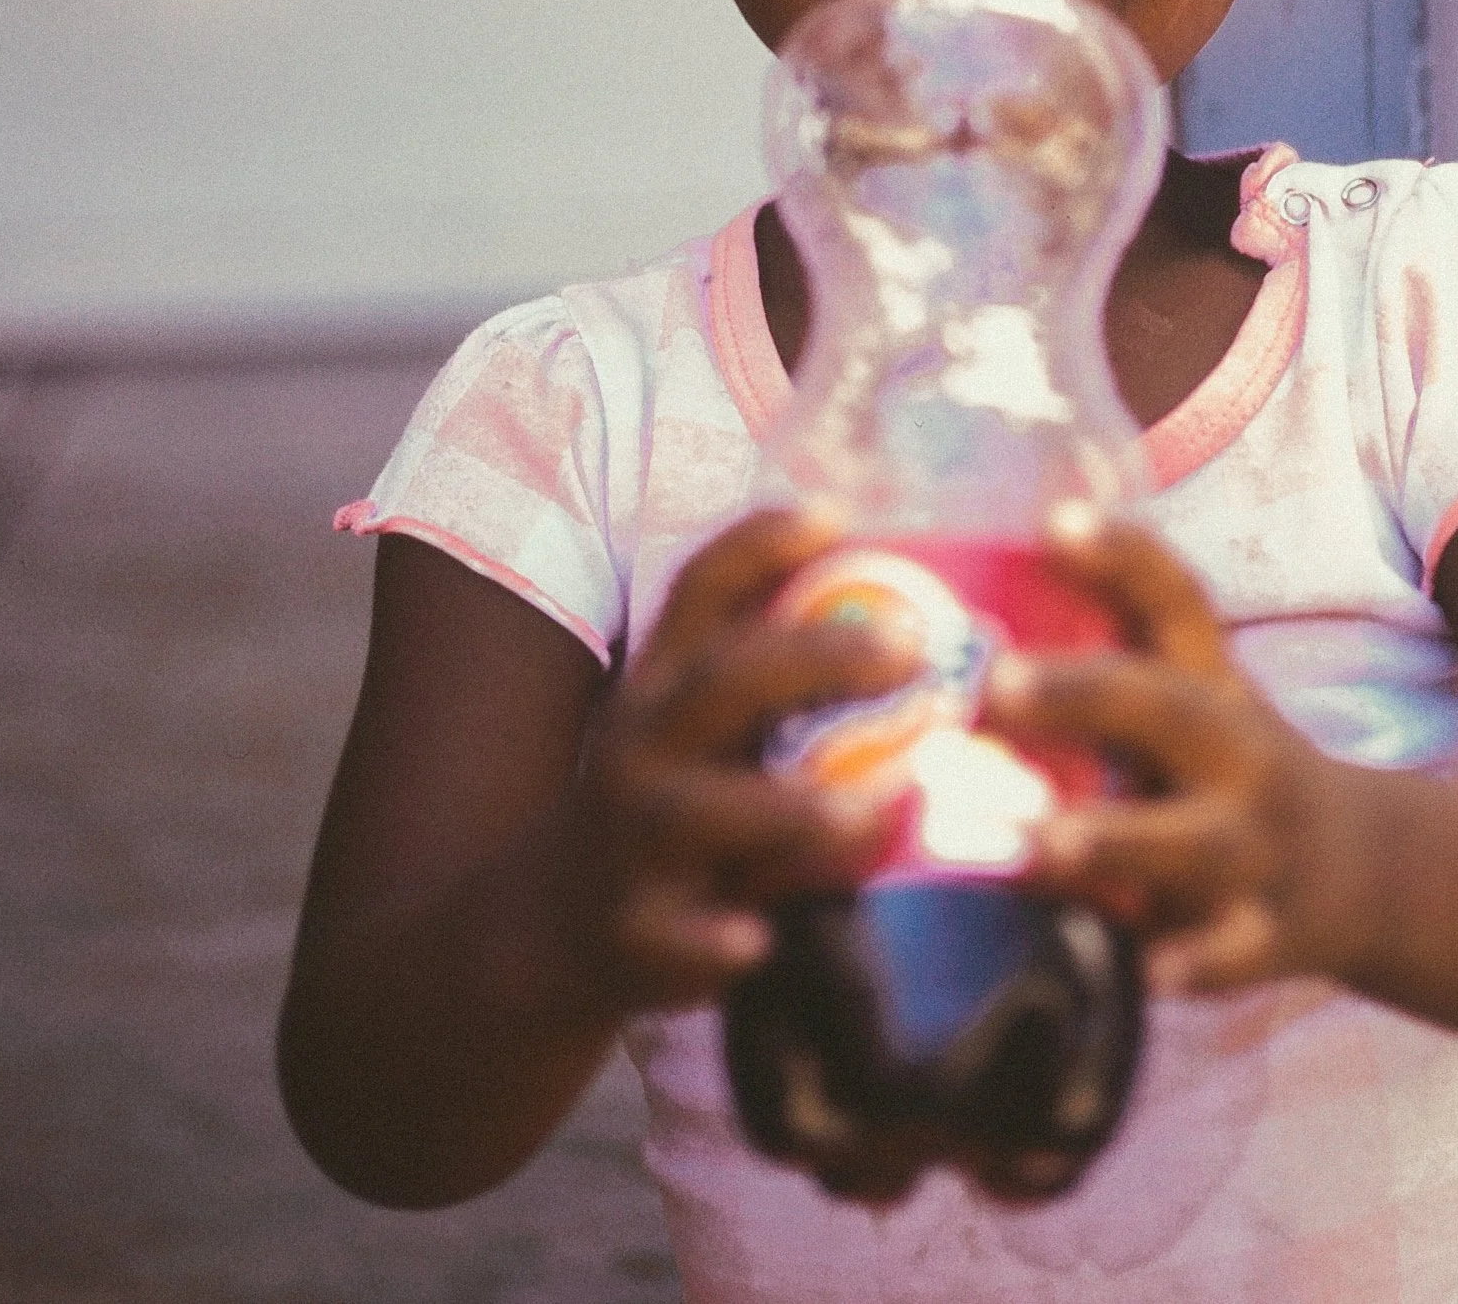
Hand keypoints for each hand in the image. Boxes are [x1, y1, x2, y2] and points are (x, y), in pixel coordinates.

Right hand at [561, 505, 914, 1014]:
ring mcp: (630, 843)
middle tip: (912, 650)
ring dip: (794, 809)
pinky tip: (758, 940)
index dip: (760, 544)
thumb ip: (770, 678)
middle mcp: (639, 748)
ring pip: (702, 813)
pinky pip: (675, 940)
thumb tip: (903, 612)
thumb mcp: (691, 726)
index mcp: (660, 684)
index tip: (838, 516)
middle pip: (721, 684)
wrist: (544, 931)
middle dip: (817, 661)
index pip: (698, 590)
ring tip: (883, 806)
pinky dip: (713, 941)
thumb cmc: (663, 803)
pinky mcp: (633, 937)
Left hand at [981, 507, 1368, 997]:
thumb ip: (1110, 655)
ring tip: (1044, 839)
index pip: (1176, 600)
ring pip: (1192, 842)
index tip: (1054, 521)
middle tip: (998, 683)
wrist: (1364, 871)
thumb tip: (973, 588)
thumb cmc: (1231, 769)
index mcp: (1215, 684)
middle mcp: (1242, 753)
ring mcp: (1261, 847)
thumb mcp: (1195, 698)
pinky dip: (1194, 964)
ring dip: (1119, 840)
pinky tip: (1152, 971)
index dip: (1121, 555)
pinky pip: (1229, 954)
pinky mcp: (1270, 936)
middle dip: (1084, 693)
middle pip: (1169, 708)